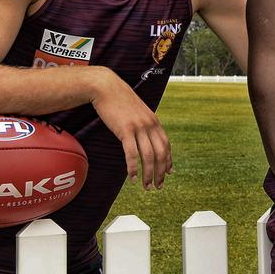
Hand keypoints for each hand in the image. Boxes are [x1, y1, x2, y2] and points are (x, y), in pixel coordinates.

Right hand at [90, 69, 171, 189]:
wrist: (106, 87)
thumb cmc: (119, 100)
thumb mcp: (137, 111)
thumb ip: (143, 123)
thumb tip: (145, 135)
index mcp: (154, 121)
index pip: (166, 145)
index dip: (168, 161)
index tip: (169, 173)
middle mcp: (150, 125)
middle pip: (161, 153)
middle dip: (161, 172)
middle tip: (158, 186)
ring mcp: (138, 127)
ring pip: (148, 156)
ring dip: (149, 174)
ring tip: (147, 186)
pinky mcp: (125, 130)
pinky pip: (131, 153)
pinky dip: (133, 167)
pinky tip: (132, 177)